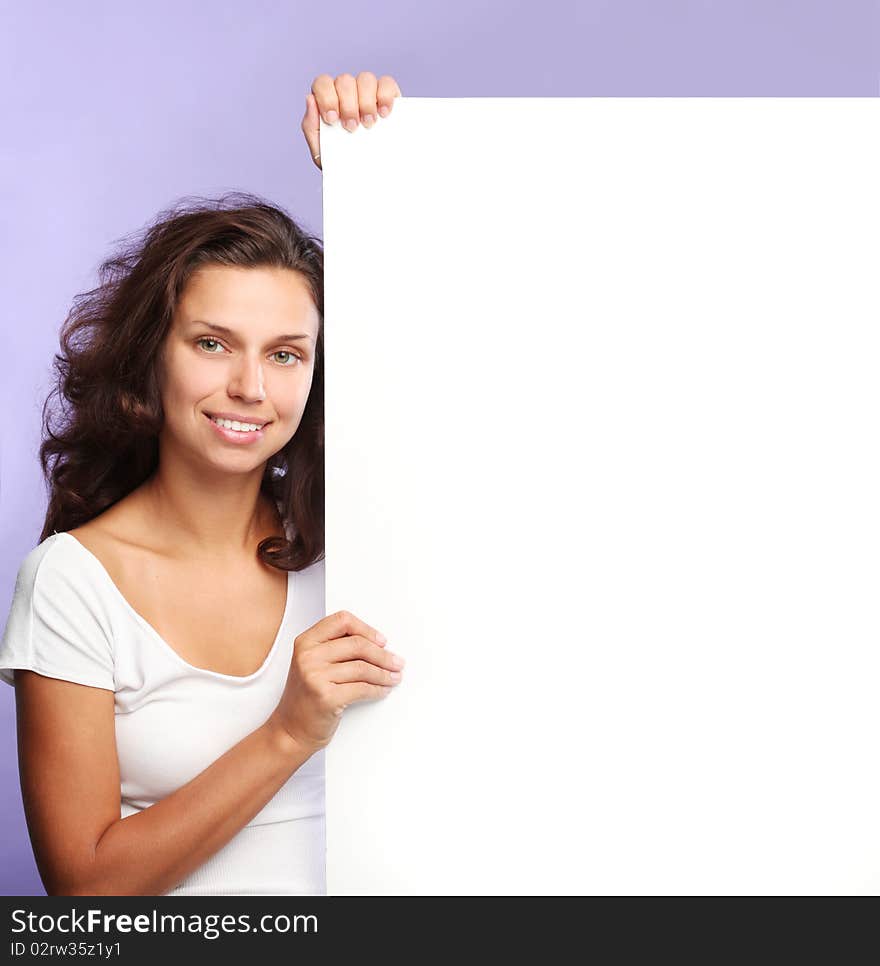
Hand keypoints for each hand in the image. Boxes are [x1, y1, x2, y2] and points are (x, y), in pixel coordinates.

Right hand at [270, 610, 405, 755]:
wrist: (291, 729)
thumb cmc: (306, 697)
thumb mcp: (312, 663)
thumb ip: (336, 648)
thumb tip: (377, 644)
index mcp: (306, 642)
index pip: (342, 621)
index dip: (366, 629)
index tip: (381, 641)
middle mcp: (308, 656)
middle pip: (358, 644)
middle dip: (383, 655)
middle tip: (397, 662)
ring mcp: (315, 676)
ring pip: (363, 668)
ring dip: (384, 674)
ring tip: (393, 677)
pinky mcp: (326, 697)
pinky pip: (362, 688)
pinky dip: (378, 690)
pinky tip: (383, 690)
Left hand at [301, 72, 402, 171]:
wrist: (367, 176)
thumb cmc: (342, 161)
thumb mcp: (321, 151)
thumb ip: (311, 126)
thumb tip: (310, 99)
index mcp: (328, 100)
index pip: (323, 83)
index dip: (327, 97)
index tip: (333, 120)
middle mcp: (347, 91)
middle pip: (345, 81)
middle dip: (348, 105)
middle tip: (352, 128)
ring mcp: (368, 91)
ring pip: (366, 79)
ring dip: (366, 102)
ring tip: (369, 125)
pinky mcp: (388, 95)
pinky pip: (386, 83)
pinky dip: (385, 96)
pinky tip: (383, 114)